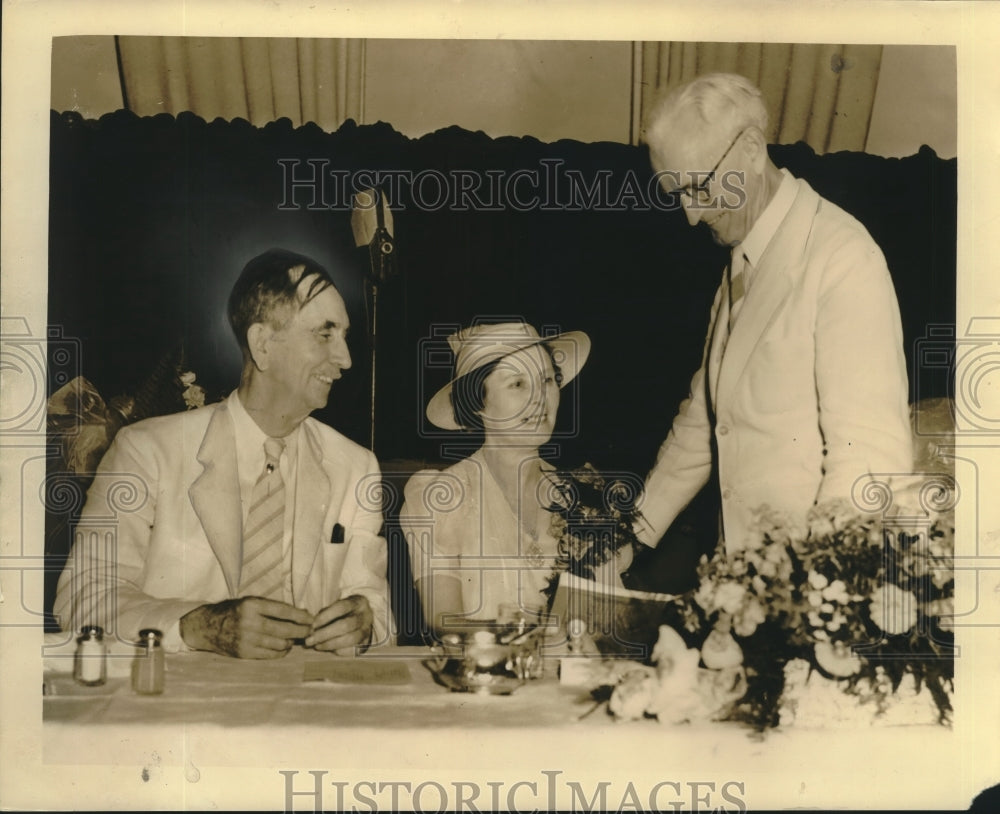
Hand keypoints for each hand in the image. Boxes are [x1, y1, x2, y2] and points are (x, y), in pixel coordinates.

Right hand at [179, 597, 314, 658]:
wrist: (207, 627)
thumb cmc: (234, 611)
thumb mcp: (251, 602)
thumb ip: (272, 608)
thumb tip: (301, 614)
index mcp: (252, 606)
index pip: (284, 611)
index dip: (301, 616)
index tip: (312, 619)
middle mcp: (250, 623)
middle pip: (285, 630)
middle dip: (302, 631)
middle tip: (310, 631)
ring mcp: (247, 640)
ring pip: (280, 644)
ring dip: (292, 642)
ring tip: (295, 638)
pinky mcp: (245, 653)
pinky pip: (271, 655)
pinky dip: (282, 651)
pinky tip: (284, 647)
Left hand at [305, 595, 372, 654]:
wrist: (363, 619)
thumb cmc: (345, 612)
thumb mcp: (338, 606)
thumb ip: (326, 613)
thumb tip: (312, 627)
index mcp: (358, 602)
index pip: (341, 607)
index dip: (326, 616)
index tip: (312, 625)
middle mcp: (366, 615)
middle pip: (345, 625)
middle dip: (325, 634)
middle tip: (309, 640)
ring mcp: (367, 630)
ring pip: (350, 639)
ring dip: (330, 644)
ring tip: (316, 646)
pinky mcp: (366, 643)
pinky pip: (353, 650)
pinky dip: (338, 651)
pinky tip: (328, 650)